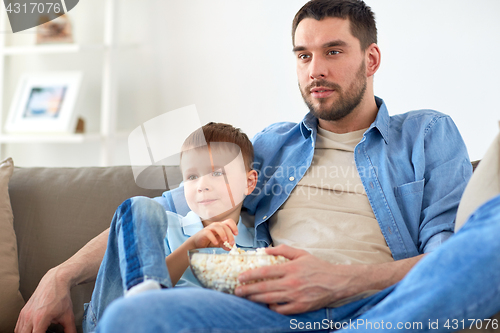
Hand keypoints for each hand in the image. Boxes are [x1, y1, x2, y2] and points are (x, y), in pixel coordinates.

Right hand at [15, 267, 76, 332]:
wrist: (55, 281)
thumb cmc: (61, 296)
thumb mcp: (68, 316)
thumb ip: (70, 329)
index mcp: (40, 319)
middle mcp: (29, 317)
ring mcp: (24, 314)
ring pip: (19, 331)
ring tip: (38, 331)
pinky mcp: (23, 311)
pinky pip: (18, 326)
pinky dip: (23, 330)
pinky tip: (32, 330)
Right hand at [190, 219, 238, 249]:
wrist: (198, 243)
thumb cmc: (210, 241)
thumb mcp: (220, 243)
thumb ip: (225, 245)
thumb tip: (231, 248)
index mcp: (221, 226)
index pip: (229, 222)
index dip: (234, 226)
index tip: (236, 234)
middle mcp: (216, 225)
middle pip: (225, 226)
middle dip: (230, 234)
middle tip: (232, 243)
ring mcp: (209, 228)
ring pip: (218, 227)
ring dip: (223, 233)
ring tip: (225, 240)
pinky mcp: (204, 232)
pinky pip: (209, 233)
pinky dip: (213, 238)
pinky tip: (216, 243)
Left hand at [234, 244, 367, 314]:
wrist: (337, 282)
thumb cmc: (318, 267)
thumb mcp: (301, 254)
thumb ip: (283, 250)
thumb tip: (265, 250)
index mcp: (290, 268)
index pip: (265, 272)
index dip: (250, 275)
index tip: (240, 277)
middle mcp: (291, 283)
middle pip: (263, 287)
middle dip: (247, 290)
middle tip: (237, 290)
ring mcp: (295, 296)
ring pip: (269, 299)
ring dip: (255, 299)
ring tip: (246, 297)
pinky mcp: (300, 307)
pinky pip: (280, 309)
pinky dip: (271, 307)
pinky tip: (265, 304)